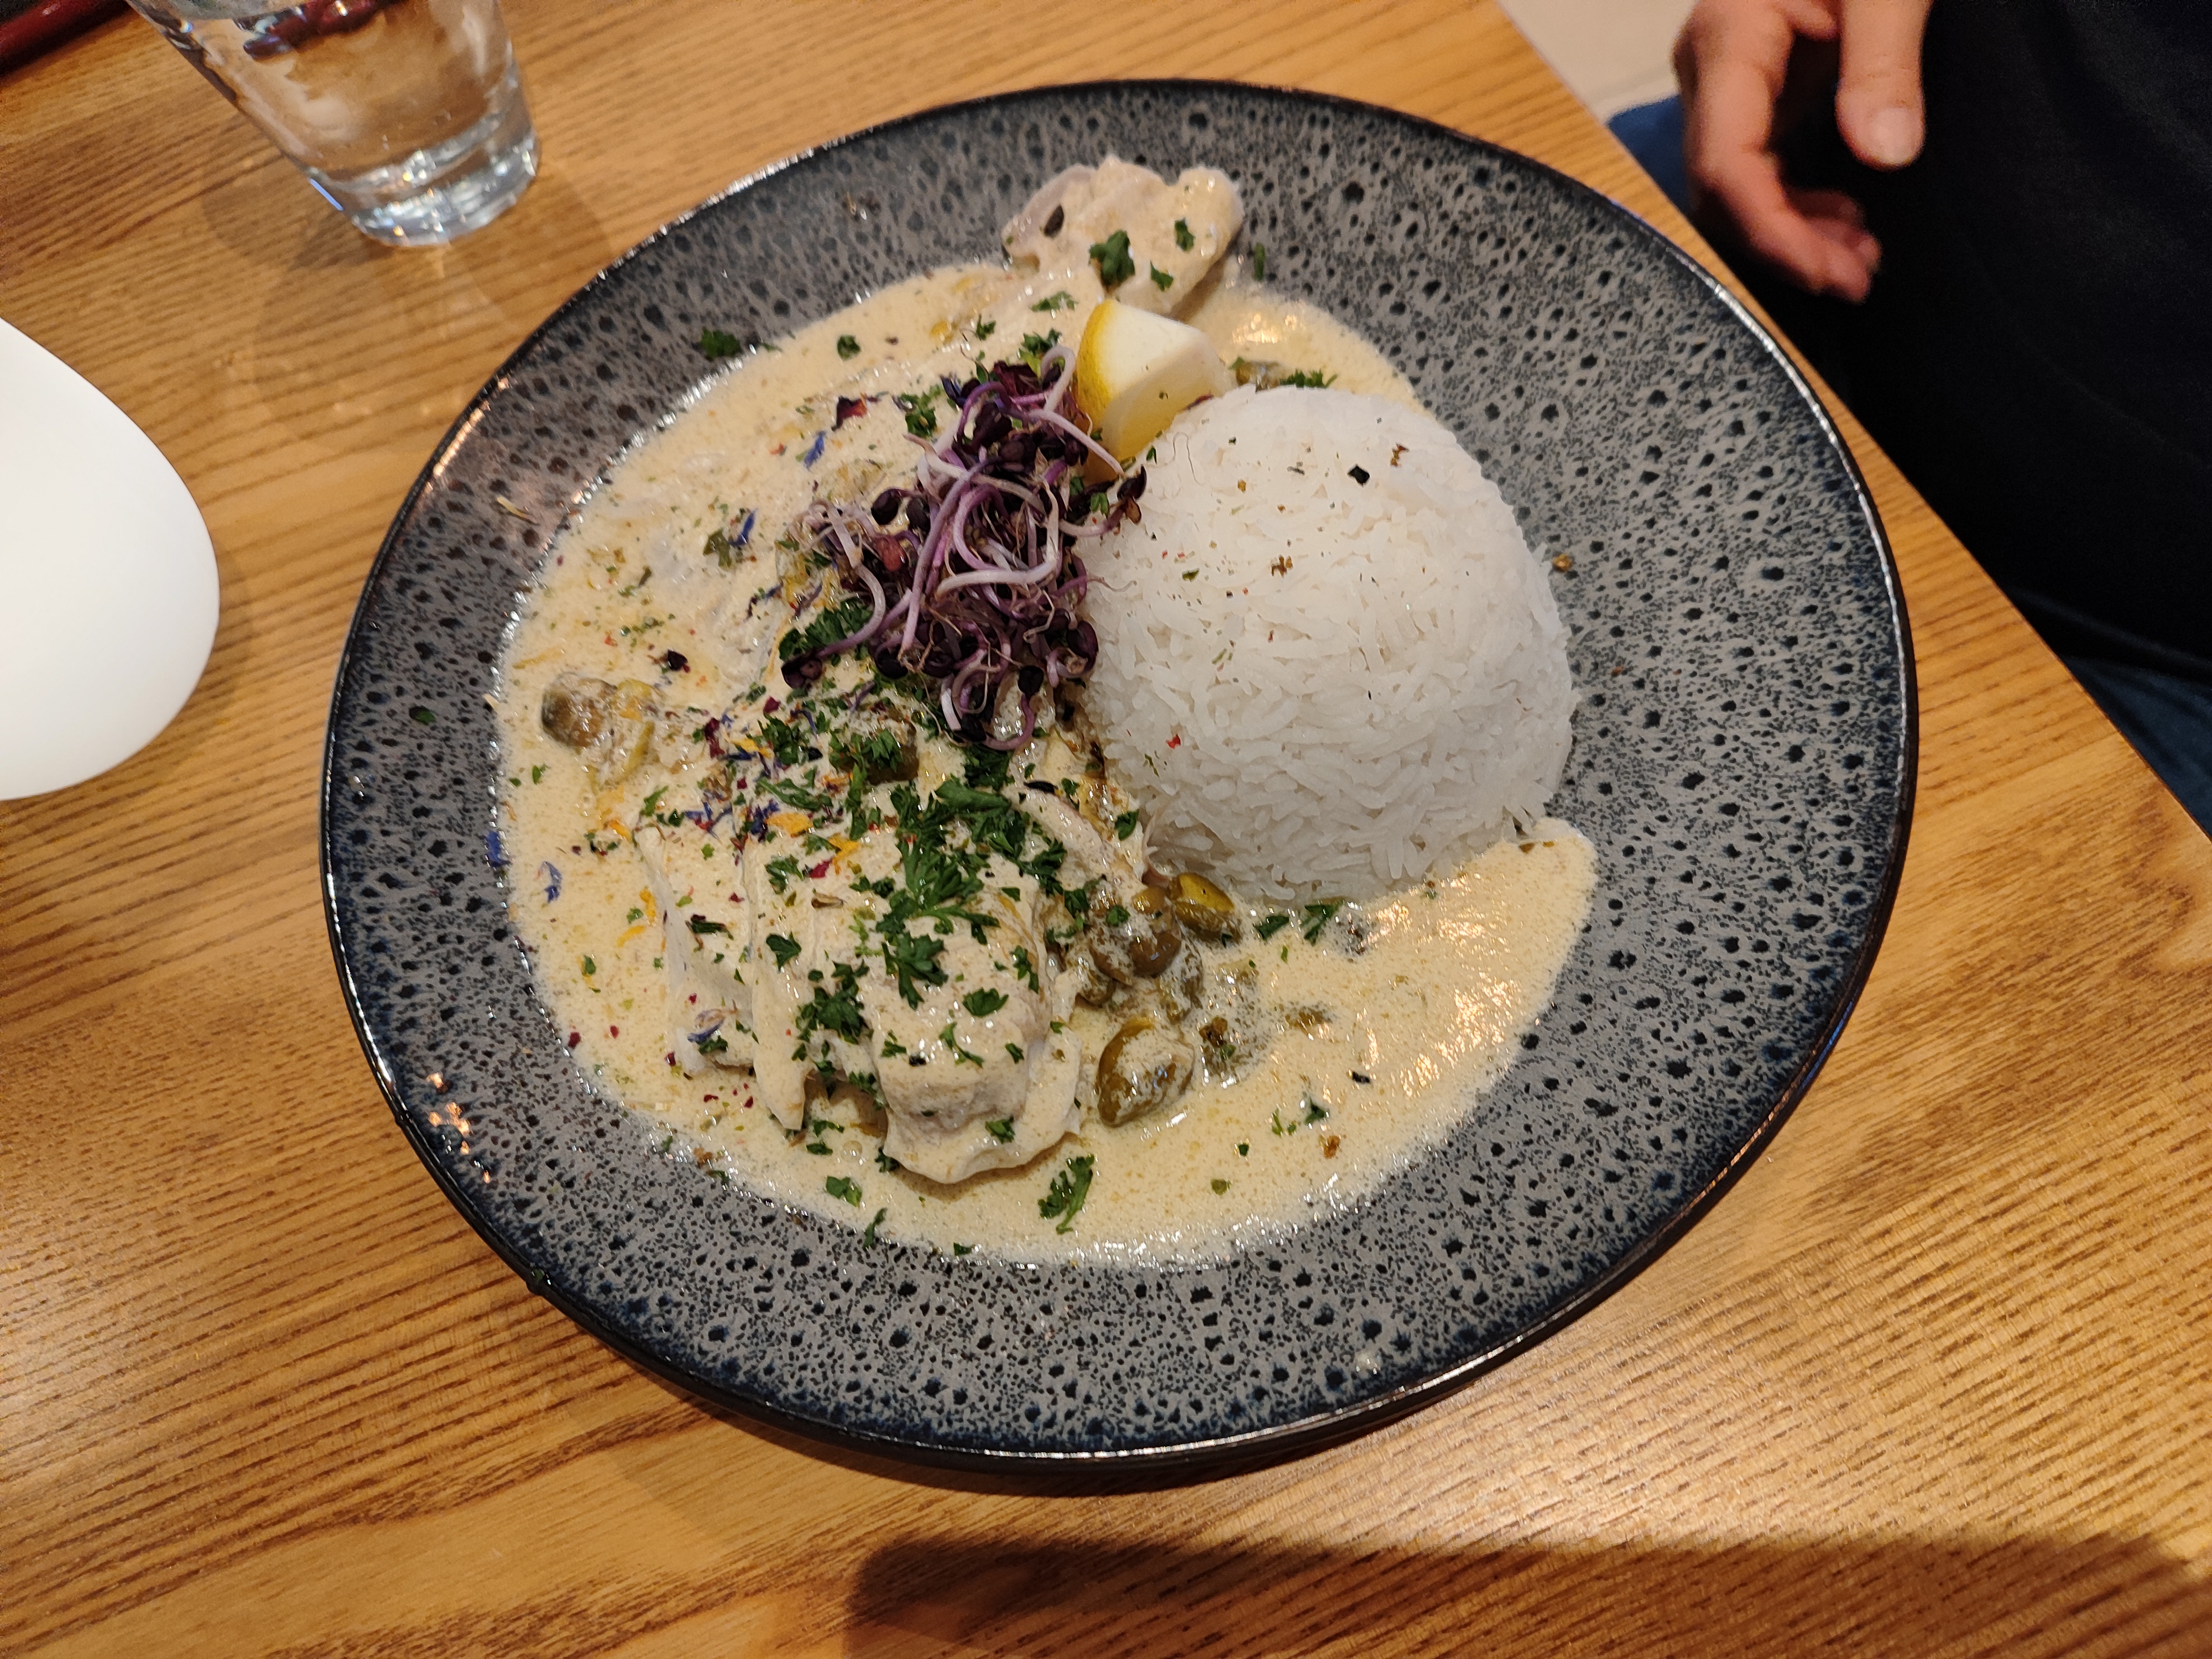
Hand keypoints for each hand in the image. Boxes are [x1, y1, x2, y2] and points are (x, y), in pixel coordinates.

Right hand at [1673, 0, 1931, 300]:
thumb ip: (1885, 61)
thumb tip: (1885, 155)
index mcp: (1729, 36)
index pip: (1725, 163)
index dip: (1771, 231)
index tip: (1833, 273)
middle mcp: (1712, 68)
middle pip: (1723, 188)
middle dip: (1786, 244)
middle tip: (1859, 279)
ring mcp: (1730, 81)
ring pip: (1738, 187)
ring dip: (1793, 233)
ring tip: (1861, 260)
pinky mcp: (1759, 88)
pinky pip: (1759, 166)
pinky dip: (1797, 204)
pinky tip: (1845, 223)